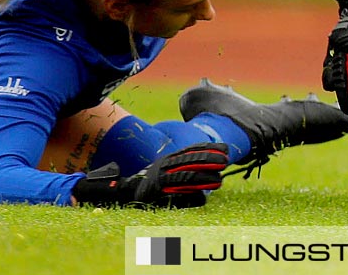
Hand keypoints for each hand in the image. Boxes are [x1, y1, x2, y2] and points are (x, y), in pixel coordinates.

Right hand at [71, 143, 226, 208]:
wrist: (122, 192)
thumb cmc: (152, 181)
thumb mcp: (168, 167)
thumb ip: (185, 164)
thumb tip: (213, 162)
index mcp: (168, 158)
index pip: (191, 150)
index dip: (209, 149)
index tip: (226, 149)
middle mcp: (163, 167)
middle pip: (188, 162)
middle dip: (208, 161)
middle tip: (225, 162)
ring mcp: (158, 182)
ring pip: (183, 179)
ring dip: (202, 180)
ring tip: (218, 181)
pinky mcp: (154, 197)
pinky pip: (174, 197)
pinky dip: (188, 198)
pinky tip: (202, 198)